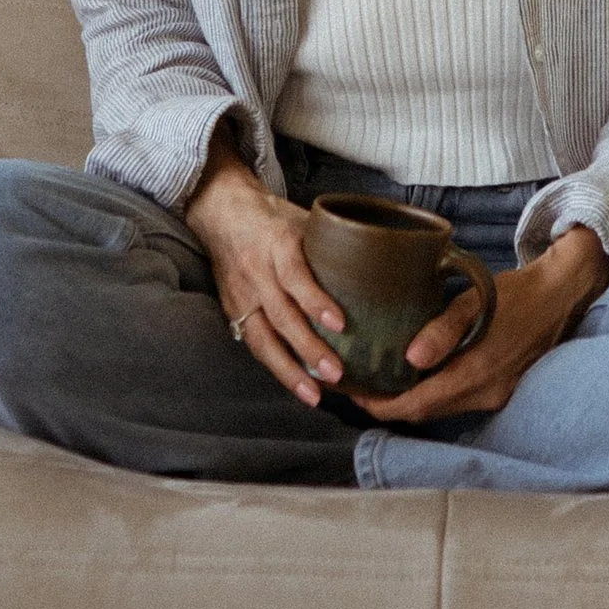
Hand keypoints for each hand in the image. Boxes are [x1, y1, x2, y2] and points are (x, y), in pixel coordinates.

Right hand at [182, 147, 354, 409]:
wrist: (223, 213)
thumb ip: (334, 243)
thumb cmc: (276, 219)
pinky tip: (299, 387)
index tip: (340, 324)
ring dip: (289, 370)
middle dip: (308, 347)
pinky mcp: (233, 311)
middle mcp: (257, 272)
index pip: (295, 275)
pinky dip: (277, 367)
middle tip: (335, 373)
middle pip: (281, 314)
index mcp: (278, 243)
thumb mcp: (305, 220)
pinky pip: (255, 345)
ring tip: (314, 395)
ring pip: (263, 338)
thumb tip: (385, 262)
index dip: (315, 301)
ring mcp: (242, 295)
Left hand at [345, 226, 608, 425]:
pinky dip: (434, 396)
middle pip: (427, 413)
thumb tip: (411, 358)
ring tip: (381, 382)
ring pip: (443, 409)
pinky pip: (459, 402)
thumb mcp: (477, 301)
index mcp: (478, 372)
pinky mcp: (502, 391)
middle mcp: (487, 393)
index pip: (419, 405)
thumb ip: (444, 330)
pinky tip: (418, 378)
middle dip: (390, 406)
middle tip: (359, 388)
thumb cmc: (516, 293)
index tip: (354, 394)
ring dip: (411, 403)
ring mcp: (497, 396)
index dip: (382, 406)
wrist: (560, 296)